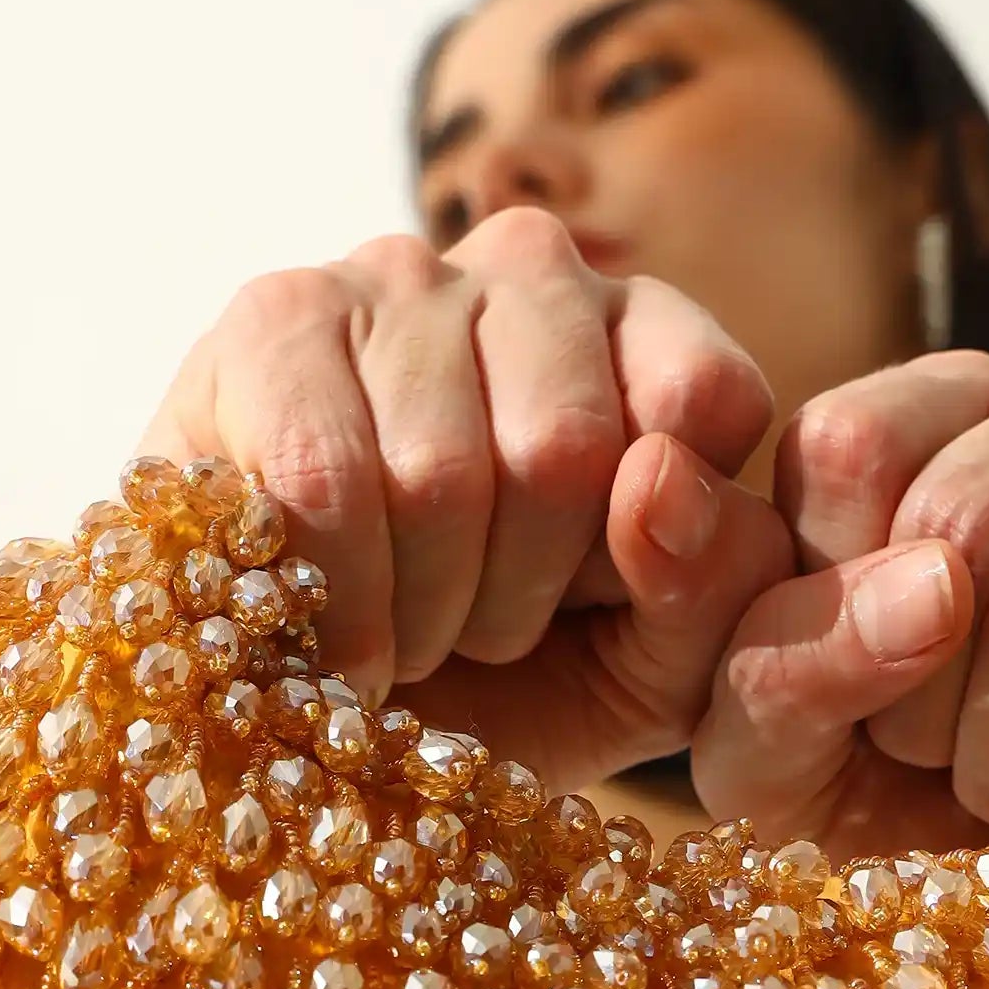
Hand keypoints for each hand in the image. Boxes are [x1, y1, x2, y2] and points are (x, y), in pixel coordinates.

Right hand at [133, 208, 791, 788]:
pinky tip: (331, 634)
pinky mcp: (273, 318)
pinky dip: (336, 597)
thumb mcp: (655, 664)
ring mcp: (399, 274)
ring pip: (439, 469)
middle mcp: (535, 270)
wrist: (331, 718)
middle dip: (516, 598)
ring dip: (420, 611)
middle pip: (563, 447)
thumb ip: (715, 581)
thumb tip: (657, 478)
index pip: (702, 397)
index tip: (588, 604)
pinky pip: (323, 475)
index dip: (646, 546)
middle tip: (473, 637)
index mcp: (652, 334)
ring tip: (400, 634)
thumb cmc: (511, 675)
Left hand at [691, 349, 988, 851]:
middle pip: (952, 527)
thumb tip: (662, 480)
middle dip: (919, 697)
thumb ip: (718, 618)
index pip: (848, 445)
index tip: (863, 687)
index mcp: (937, 407)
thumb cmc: (901, 797)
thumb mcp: (774, 733)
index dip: (834, 608)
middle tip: (941, 756)